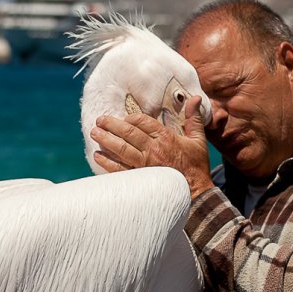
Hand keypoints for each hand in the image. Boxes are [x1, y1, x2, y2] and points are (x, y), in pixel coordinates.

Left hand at [90, 96, 214, 198]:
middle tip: (100, 120)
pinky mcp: (139, 179)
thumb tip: (195, 98)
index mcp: (165, 138)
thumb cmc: (196, 167)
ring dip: (106, 140)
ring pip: (121, 149)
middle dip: (111, 125)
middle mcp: (152, 149)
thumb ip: (194, 118)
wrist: (196, 194)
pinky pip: (120, 169)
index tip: (124, 118)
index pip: (143, 122)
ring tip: (94, 133)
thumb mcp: (198, 140)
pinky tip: (97, 156)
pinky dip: (107, 162)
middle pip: (128, 133)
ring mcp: (144, 165)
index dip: (131, 118)